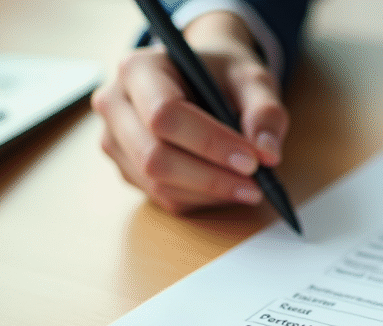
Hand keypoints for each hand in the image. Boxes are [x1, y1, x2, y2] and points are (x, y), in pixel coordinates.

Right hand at [91, 11, 287, 213]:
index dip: (210, 143)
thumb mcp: (251, 78)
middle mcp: (115, 105)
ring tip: (249, 188)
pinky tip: (227, 187)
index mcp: (138, 69)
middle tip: (256, 185)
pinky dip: (201, 199)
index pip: (164, 114)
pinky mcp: (127, 169)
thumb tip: (267, 153)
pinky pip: (163, 197)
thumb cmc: (221, 74)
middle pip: (154, 157)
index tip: (253, 161)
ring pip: (158, 184)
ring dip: (209, 194)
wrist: (200, 77)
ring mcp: (115, 141)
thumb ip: (264, 109)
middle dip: (211, 178)